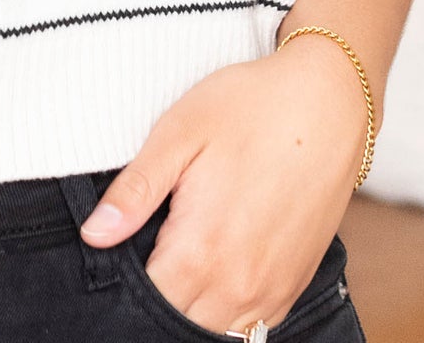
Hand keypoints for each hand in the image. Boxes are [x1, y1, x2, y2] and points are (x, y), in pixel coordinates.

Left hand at [78, 41, 365, 333]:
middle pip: (178, 322)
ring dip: (191, 309)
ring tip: (177, 263)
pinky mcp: (293, 285)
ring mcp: (271, 290)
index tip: (117, 253)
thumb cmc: (251, 107)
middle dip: (155, 299)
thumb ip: (135, 190)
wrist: (329, 103)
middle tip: (147, 252)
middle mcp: (239, 284)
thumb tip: (94, 234)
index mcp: (202, 249)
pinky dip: (227, 313)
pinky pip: (252, 326)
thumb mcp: (180, 132)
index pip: (147, 302)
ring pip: (217, 331)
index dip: (124, 284)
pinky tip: (213, 275)